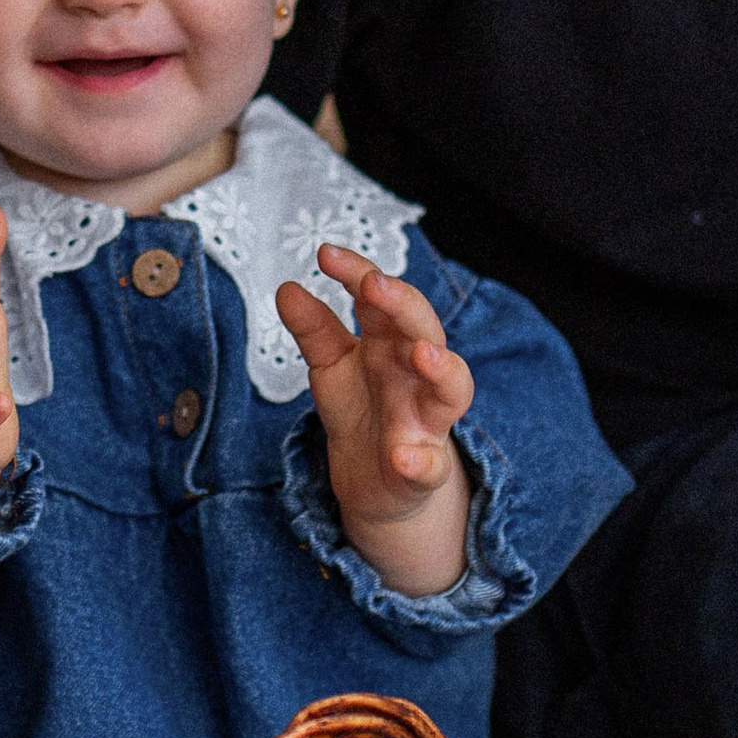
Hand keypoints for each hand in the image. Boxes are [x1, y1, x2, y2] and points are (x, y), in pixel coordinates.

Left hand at [276, 242, 473, 595]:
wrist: (375, 482)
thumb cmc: (361, 409)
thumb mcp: (331, 365)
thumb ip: (314, 328)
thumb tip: (287, 288)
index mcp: (389, 342)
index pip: (381, 298)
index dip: (358, 273)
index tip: (326, 255)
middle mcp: (414, 374)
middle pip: (422, 329)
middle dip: (404, 305)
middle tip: (375, 285)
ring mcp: (425, 420)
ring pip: (451, 390)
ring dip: (443, 370)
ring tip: (424, 355)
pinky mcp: (424, 468)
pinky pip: (430, 464)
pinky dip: (422, 460)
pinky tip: (403, 456)